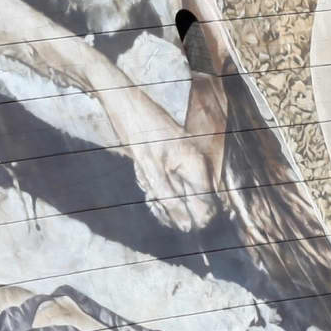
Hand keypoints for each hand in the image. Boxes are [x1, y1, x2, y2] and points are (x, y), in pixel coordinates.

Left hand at [105, 79, 224, 231]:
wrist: (123, 103)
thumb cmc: (138, 131)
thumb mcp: (150, 170)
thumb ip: (170, 199)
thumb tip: (186, 227)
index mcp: (197, 166)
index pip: (207, 208)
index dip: (189, 218)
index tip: (164, 210)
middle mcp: (196, 166)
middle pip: (194, 205)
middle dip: (171, 208)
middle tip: (151, 196)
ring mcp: (185, 164)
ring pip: (180, 198)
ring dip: (161, 199)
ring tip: (146, 181)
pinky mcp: (172, 164)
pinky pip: (170, 187)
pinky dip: (156, 189)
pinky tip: (144, 177)